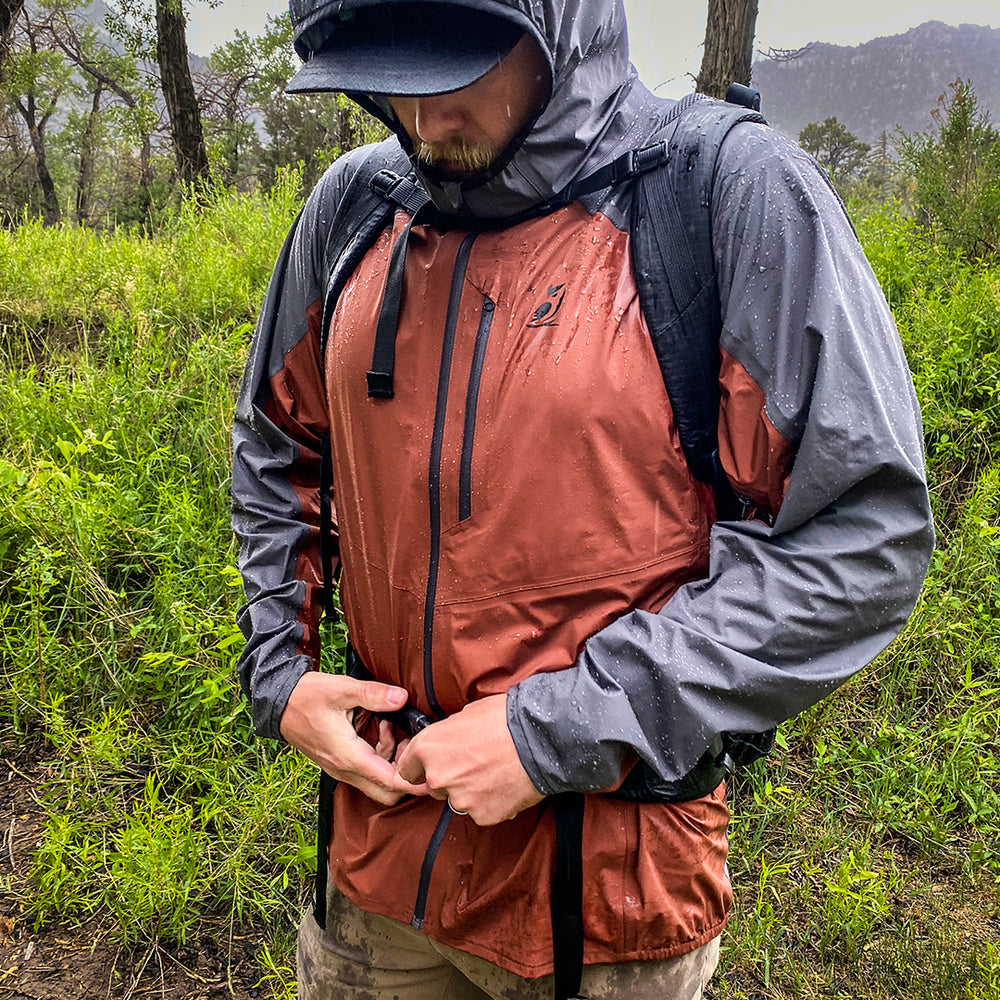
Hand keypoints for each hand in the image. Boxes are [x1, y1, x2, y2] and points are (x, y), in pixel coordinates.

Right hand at [279, 671, 426, 805]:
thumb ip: (374, 695)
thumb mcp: (342, 689)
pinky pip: (366, 771)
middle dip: (405, 775)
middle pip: (385, 792)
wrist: (278, 701)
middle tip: (413, 747)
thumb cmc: (307, 696)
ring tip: (393, 729)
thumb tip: (401, 698)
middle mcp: (345, 770)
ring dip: (392, 762)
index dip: (414, 782)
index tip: (433, 777)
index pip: (389, 782)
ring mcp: (340, 769)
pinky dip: (380, 756)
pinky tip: (381, 730)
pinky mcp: (338, 763)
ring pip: (376, 781)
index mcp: (349, 757)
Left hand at [395, 694, 544, 825]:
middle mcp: (437, 777)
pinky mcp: (482, 816)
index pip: (407, 768)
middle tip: (473, 763)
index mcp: (428, 748)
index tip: (433, 762)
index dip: (420, 765)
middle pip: (433, 785)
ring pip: (458, 799)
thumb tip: (447, 741)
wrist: (539, 739)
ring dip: (470, 790)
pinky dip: (490, 801)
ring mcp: (460, 799)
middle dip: (448, 777)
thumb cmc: (505, 718)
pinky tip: (504, 783)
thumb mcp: (466, 714)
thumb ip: (447, 734)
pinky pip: (480, 810)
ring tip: (494, 771)